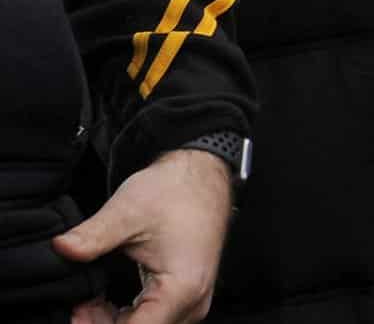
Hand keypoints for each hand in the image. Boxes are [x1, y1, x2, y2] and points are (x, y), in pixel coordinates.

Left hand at [54, 147, 232, 323]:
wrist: (201, 175)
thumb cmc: (175, 191)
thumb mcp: (127, 211)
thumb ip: (92, 237)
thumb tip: (61, 249)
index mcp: (182, 288)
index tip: (76, 314)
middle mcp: (193, 302)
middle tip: (77, 307)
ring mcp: (192, 301)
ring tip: (86, 303)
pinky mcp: (185, 296)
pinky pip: (151, 321)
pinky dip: (123, 317)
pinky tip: (102, 303)